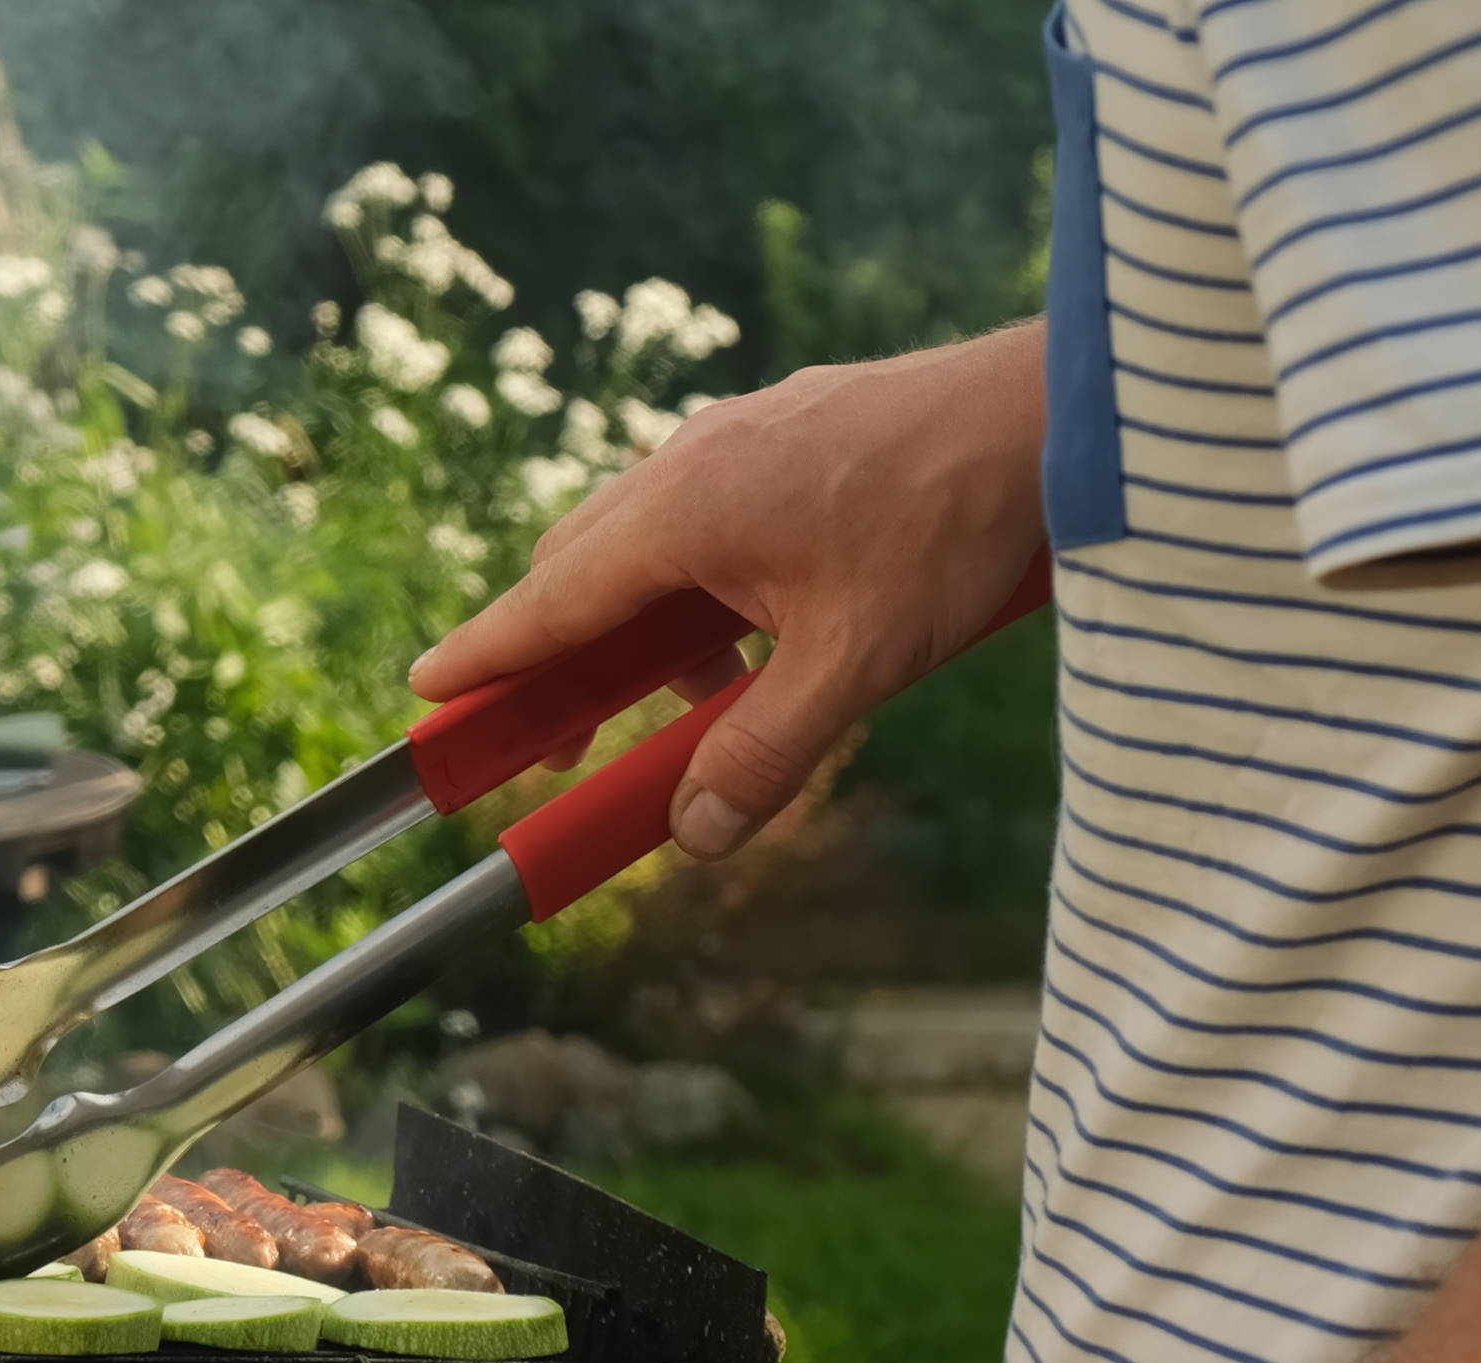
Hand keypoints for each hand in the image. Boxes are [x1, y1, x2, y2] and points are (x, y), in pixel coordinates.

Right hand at [411, 323, 1046, 859]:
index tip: (427, 693)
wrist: (1053, 410)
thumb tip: (693, 834)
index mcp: (683, 511)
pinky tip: (760, 629)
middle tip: (555, 741)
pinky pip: (701, 513)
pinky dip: (696, 584)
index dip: (487, 655)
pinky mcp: (784, 429)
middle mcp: (691, 460)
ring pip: (643, 539)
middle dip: (557, 658)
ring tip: (695, 700)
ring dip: (641, 626)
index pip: (552, 600)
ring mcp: (738, 436)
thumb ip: (763, 752)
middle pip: (580, 567)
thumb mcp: (856, 662)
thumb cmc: (955, 522)